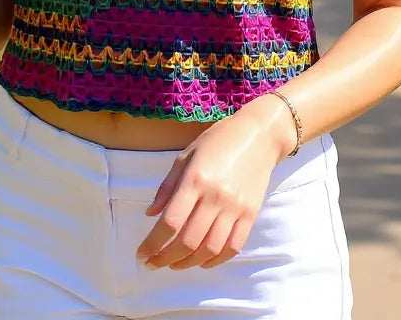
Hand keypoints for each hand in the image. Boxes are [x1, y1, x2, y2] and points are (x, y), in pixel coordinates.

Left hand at [136, 96, 291, 271]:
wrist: (259, 135)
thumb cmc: (217, 140)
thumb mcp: (186, 155)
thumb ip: (167, 186)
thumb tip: (150, 214)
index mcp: (195, 179)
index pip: (170, 222)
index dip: (153, 244)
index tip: (141, 254)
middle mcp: (215, 197)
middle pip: (188, 241)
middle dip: (165, 258)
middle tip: (153, 264)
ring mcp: (235, 207)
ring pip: (210, 249)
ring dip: (188, 263)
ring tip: (174, 264)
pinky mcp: (251, 214)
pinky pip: (233, 247)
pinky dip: (216, 260)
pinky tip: (202, 261)